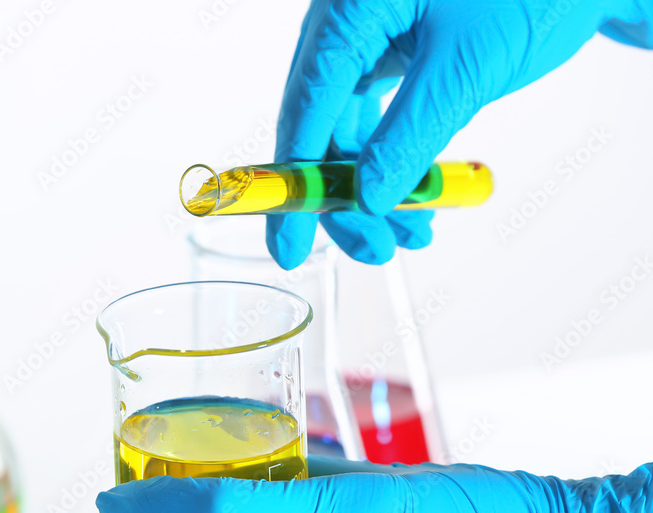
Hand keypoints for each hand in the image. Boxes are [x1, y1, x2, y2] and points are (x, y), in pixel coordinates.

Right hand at [268, 0, 652, 267]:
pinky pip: (376, 120)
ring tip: (407, 233)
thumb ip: (409, 136)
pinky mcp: (391, 52)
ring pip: (346, 131)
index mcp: (349, 9)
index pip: (305, 108)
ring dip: (372, 188)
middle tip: (370, 247)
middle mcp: (346, 23)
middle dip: (343, 198)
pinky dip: (394, 163)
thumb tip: (370, 198)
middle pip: (318, 127)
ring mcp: (366, 37)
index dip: (296, 183)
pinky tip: (416, 201)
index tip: (289, 241)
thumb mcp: (465, 69)